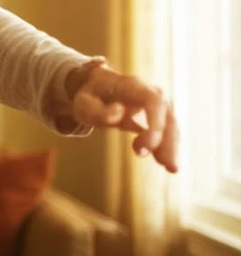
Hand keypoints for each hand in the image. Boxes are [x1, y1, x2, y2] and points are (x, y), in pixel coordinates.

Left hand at [63, 57, 178, 172]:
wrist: (95, 88)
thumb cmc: (88, 97)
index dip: (156, 123)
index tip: (150, 145)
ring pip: (171, 126)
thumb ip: (97, 110)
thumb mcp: (83, 104)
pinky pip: (167, 132)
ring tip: (170, 168)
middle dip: (167, 140)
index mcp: (132, 87)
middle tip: (163, 163)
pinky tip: (167, 164)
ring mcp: (157, 105)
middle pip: (167, 116)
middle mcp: (150, 93)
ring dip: (172, 147)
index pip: (154, 101)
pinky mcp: (158, 117)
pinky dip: (168, 147)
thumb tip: (119, 113)